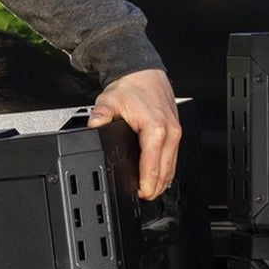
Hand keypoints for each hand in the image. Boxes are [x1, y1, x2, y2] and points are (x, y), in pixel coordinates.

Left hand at [89, 68, 181, 199]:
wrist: (143, 72)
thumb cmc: (130, 86)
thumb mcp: (108, 102)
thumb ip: (98, 118)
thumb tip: (91, 131)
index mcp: (155, 129)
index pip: (153, 167)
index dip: (146, 185)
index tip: (139, 194)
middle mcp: (170, 132)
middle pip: (166, 171)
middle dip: (154, 187)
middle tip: (142, 196)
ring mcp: (176, 132)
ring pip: (173, 166)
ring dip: (162, 180)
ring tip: (149, 190)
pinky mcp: (176, 131)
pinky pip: (174, 156)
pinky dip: (166, 168)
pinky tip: (158, 174)